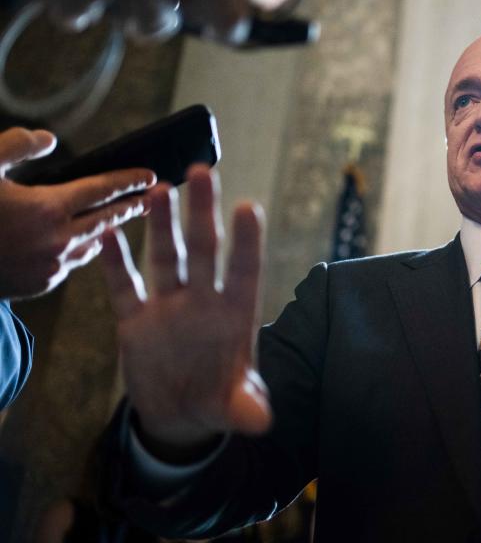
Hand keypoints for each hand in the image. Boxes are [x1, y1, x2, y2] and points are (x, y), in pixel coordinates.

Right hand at [0, 127, 154, 299]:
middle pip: (106, 219)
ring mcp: (50, 266)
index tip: (151, 175)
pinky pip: (70, 265)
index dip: (128, 180)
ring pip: (91, 245)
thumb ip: (16, 145)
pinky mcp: (40, 285)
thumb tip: (49, 139)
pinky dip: (80, 251)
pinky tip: (82, 245)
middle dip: (130, 207)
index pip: (101, 189)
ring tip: (119, 220)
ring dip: (107, 231)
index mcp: (47, 207)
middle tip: (150, 198)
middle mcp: (56, 239)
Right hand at [101, 165, 269, 454]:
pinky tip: (107, 233)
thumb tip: (261, 420)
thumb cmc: (219, 400)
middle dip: (203, 214)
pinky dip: (115, 264)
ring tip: (158, 190)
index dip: (246, 243)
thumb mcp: (234, 407)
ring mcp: (168, 308)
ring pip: (165, 258)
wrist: (181, 413)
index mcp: (234, 316)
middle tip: (203, 172)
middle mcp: (202, 302)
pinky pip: (124, 289)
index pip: (244, 272)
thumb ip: (246, 407)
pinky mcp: (135, 323)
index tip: (248, 208)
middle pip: (203, 251)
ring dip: (161, 226)